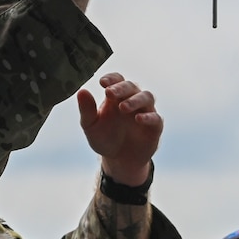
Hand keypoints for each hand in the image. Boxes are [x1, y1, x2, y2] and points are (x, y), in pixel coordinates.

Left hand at [77, 72, 160, 186]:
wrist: (118, 160)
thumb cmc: (104, 138)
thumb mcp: (90, 126)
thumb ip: (86, 109)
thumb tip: (81, 91)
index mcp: (116, 97)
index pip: (117, 80)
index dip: (112, 78)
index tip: (102, 82)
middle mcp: (132, 100)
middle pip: (131, 86)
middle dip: (121, 88)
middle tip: (109, 93)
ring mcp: (145, 112)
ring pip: (147, 97)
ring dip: (135, 100)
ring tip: (123, 107)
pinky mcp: (154, 127)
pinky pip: (156, 118)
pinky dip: (148, 117)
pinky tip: (138, 119)